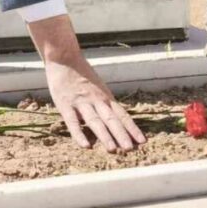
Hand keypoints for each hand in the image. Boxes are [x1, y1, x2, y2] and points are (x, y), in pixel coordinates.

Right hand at [29, 14, 145, 151]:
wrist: (64, 57)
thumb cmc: (81, 73)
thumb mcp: (98, 87)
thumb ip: (104, 103)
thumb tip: (114, 121)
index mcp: (105, 97)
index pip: (122, 115)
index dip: (132, 128)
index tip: (142, 141)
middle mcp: (96, 100)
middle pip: (111, 120)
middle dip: (121, 135)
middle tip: (130, 149)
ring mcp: (81, 102)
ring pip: (95, 121)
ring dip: (104, 136)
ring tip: (113, 150)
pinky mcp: (65, 104)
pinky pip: (73, 122)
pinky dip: (79, 134)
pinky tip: (86, 146)